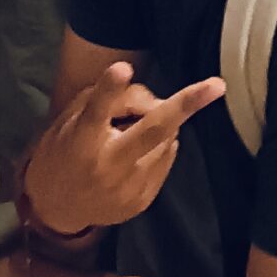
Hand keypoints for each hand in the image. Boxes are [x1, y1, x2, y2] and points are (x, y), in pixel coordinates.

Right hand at [24, 61, 225, 236]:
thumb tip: (156, 100)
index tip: (123, 68)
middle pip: (152, 131)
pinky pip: (165, 160)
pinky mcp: (142, 202)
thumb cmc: (66, 149)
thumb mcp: (73, 118)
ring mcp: (128, 189)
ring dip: (162, 125)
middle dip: (186, 105)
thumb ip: (107, 101)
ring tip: (133, 131)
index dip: (109, 89)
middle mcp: (107, 167)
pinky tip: (138, 151)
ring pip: (166, 140)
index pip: (97, 111)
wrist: (58, 208)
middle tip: (218, 85)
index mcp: (81, 141)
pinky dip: (160, 147)